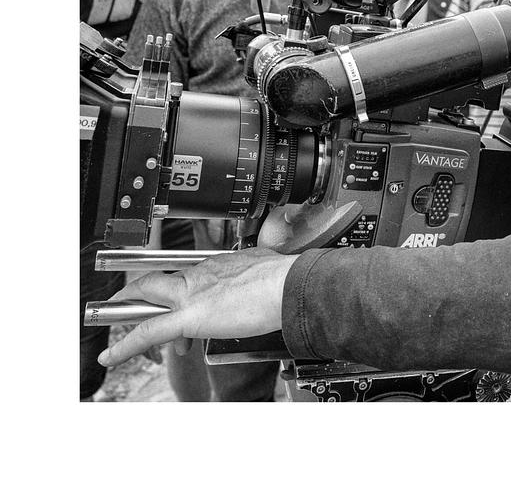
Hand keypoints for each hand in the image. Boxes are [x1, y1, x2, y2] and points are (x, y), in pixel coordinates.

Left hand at [97, 247, 299, 368]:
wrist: (288, 285)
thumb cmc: (283, 279)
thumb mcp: (263, 266)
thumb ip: (250, 274)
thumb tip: (257, 279)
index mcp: (216, 264)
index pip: (184, 276)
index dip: (176, 290)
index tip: (175, 298)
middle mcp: (198, 275)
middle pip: (155, 281)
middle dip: (135, 293)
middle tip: (125, 305)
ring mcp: (191, 294)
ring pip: (146, 302)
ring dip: (131, 316)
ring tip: (126, 340)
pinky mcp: (189, 318)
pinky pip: (148, 332)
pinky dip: (125, 346)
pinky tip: (112, 355)